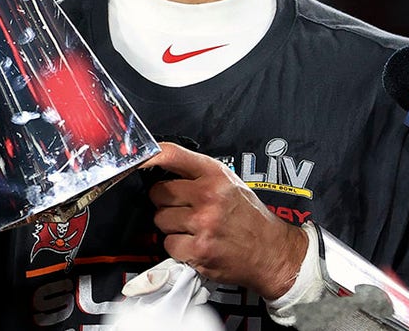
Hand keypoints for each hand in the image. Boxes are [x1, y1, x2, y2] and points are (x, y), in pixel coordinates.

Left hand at [141, 143, 306, 297]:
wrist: (271, 251)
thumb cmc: (249, 217)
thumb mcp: (230, 183)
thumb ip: (198, 173)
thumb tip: (160, 164)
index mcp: (216, 175)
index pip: (173, 155)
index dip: (149, 156)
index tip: (137, 160)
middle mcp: (209, 196)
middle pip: (159, 193)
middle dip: (165, 202)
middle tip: (184, 209)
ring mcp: (203, 223)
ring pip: (160, 220)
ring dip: (171, 226)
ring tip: (193, 228)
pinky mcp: (199, 249)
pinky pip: (168, 244)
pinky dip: (177, 247)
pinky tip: (196, 244)